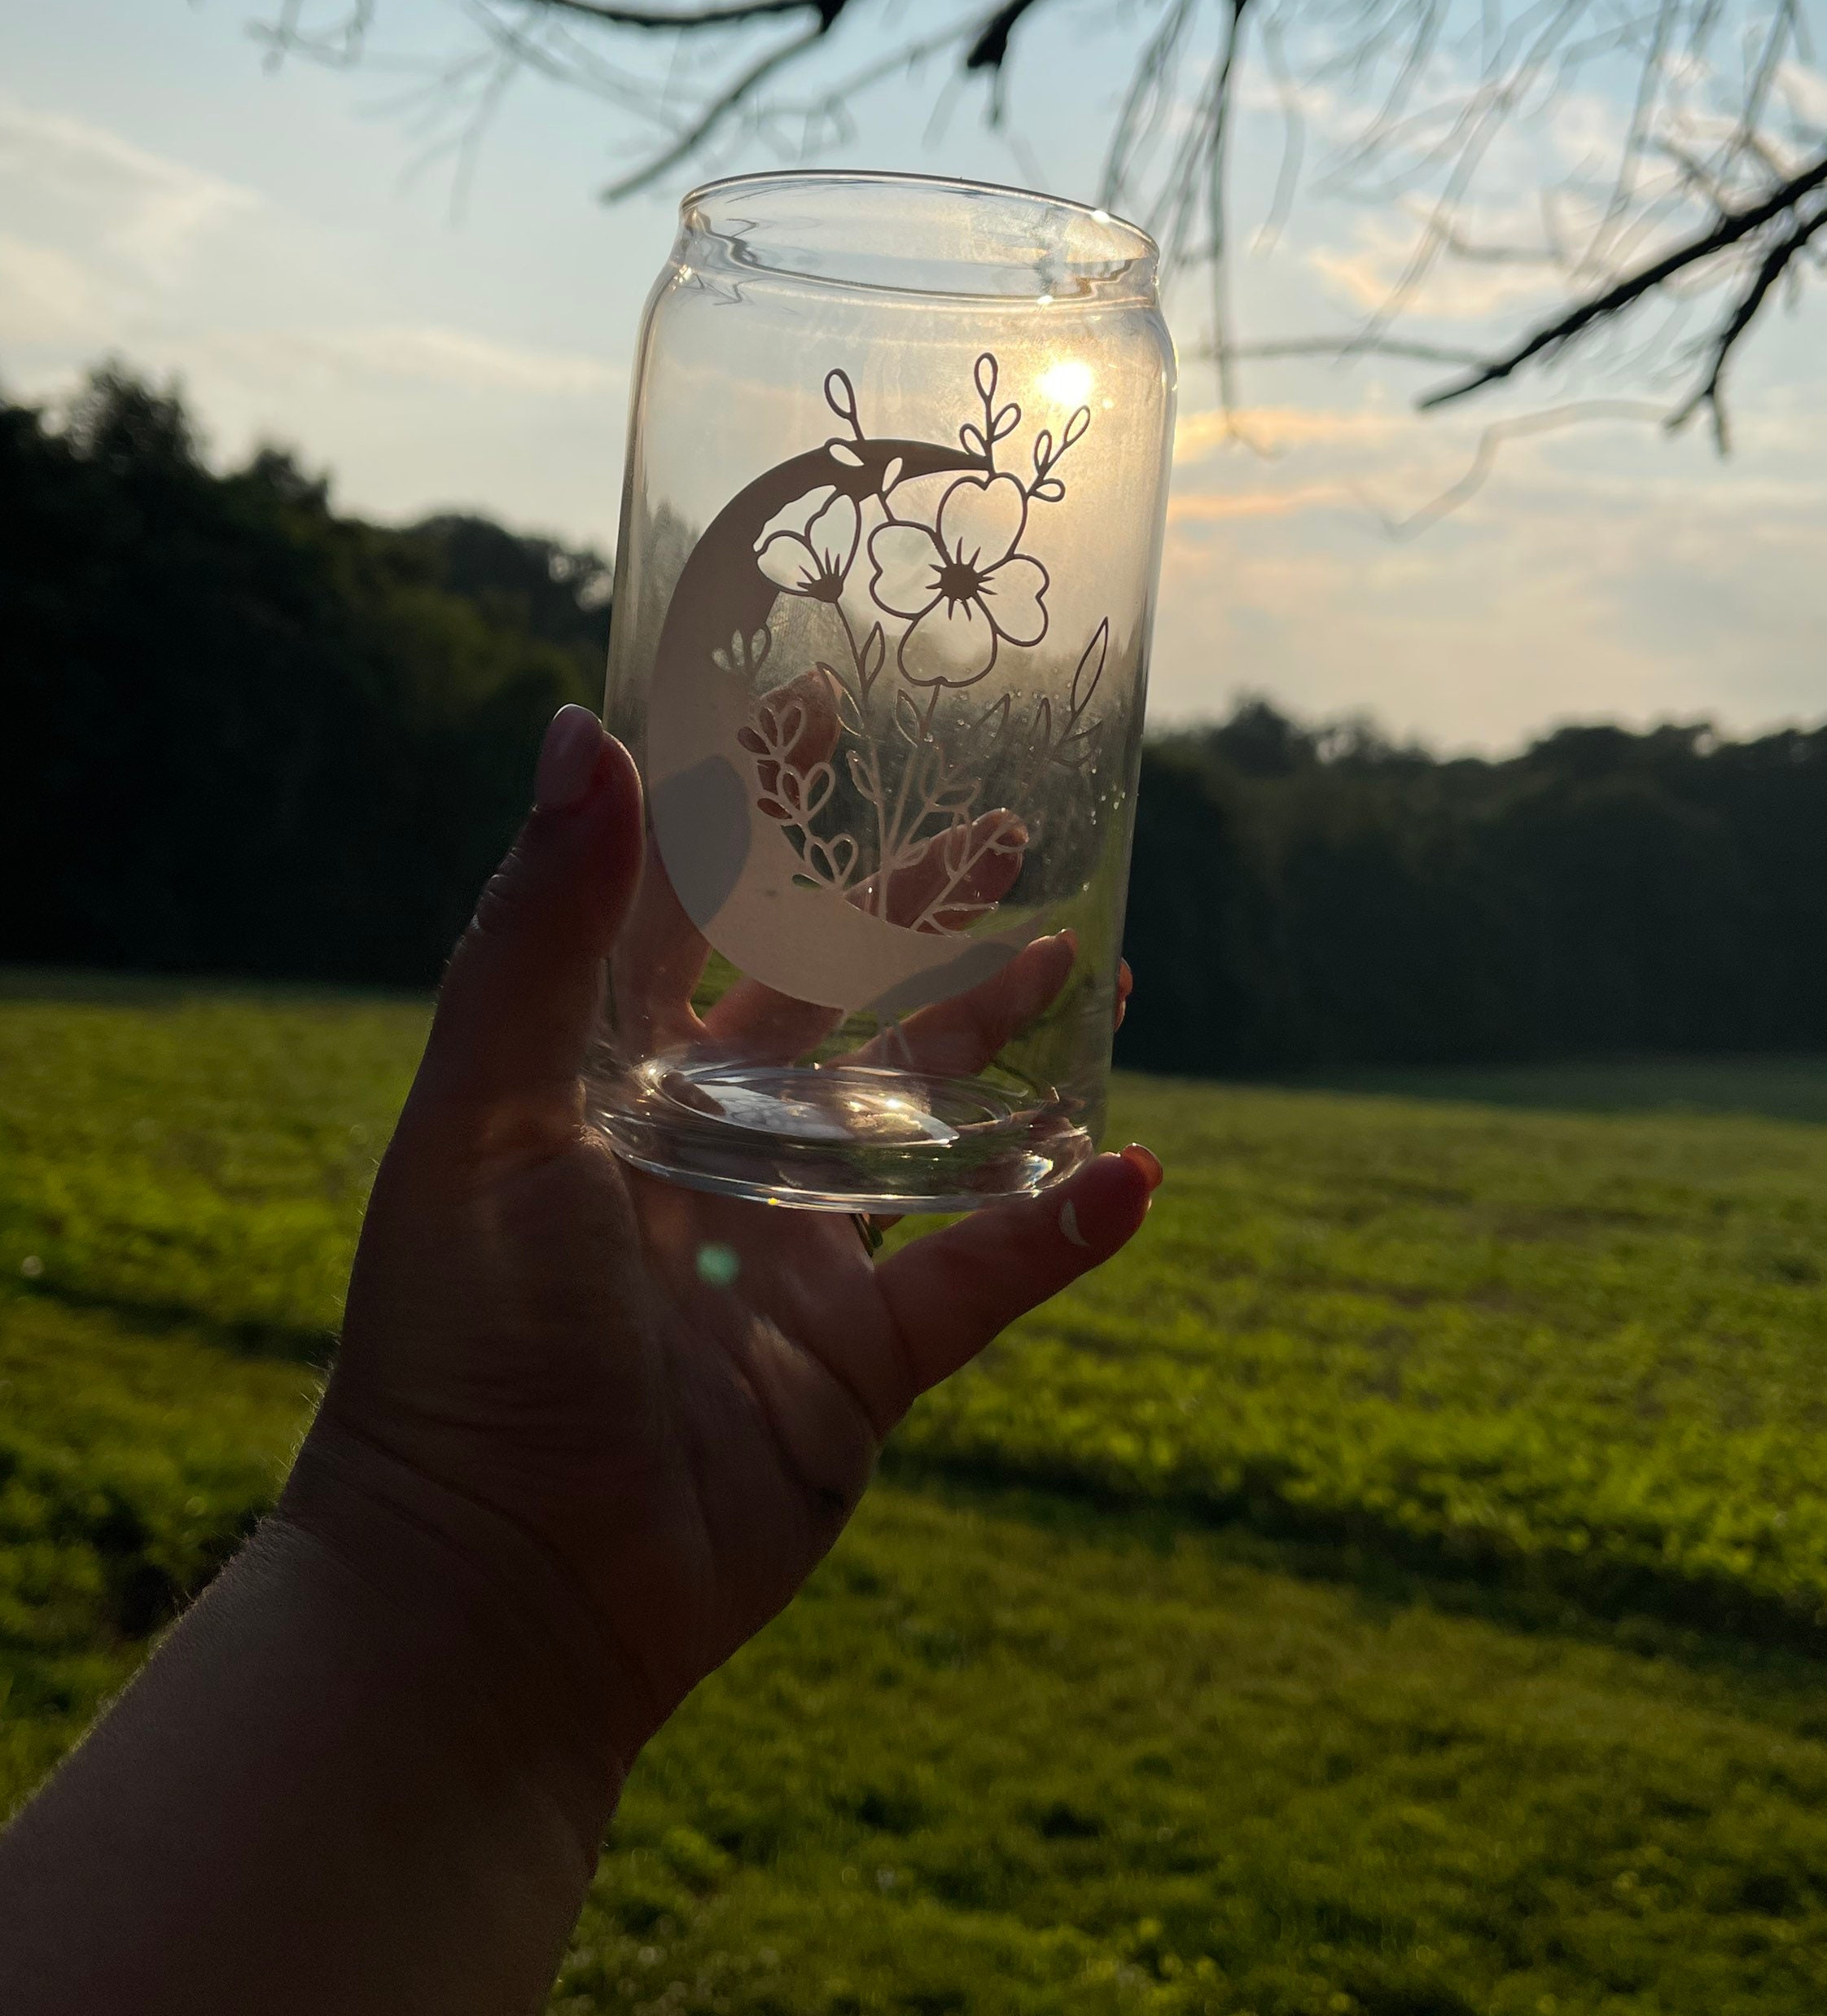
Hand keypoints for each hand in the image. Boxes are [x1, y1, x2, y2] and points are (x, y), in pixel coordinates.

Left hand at [288, 707, 1159, 1814]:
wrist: (495, 1591)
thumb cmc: (463, 1341)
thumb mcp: (490, 1113)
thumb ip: (544, 928)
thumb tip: (579, 725)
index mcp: (606, 1078)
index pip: (691, 904)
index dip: (751, 802)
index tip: (820, 696)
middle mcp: (705, 1149)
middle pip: (834, 1002)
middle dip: (914, 917)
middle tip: (1002, 828)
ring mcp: (789, 1253)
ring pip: (926, 1125)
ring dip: (1008, 1046)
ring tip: (1096, 959)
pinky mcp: (855, 1365)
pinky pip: (980, 1280)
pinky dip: (1056, 1228)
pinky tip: (1134, 1169)